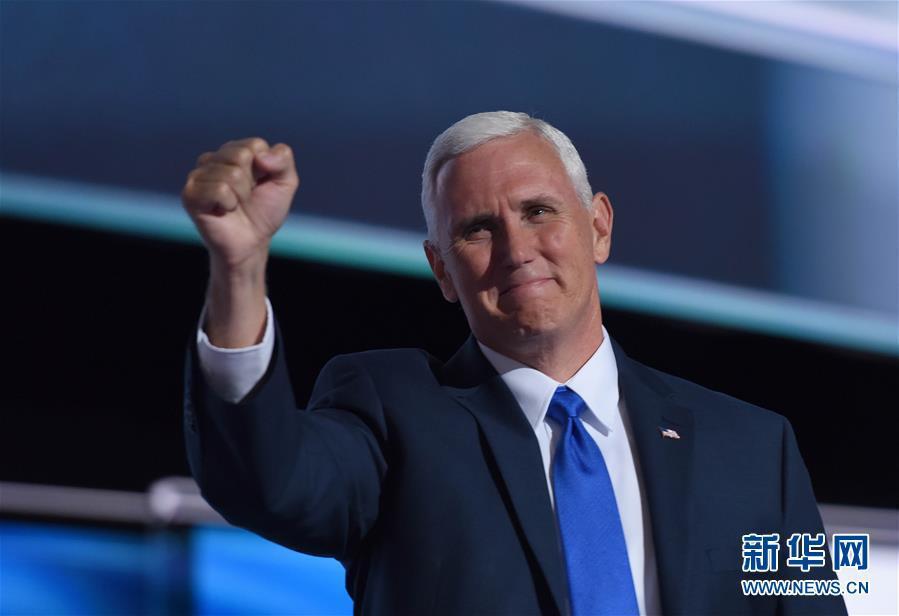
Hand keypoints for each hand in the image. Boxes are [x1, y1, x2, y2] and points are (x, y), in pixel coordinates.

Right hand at [182, 138, 298, 269]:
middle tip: (247, 197)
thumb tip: (261, 155)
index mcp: (233, 151)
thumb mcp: (285, 183)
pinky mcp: (190, 194)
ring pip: (231, 173)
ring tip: (236, 205)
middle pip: (242, 155)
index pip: (255, 145)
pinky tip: (224, 210)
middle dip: (253, 181)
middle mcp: (213, 159)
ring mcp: (199, 175)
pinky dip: (229, 204)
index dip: (266, 169)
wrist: (251, 243)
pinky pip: (218, 189)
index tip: (260, 184)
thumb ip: (283, 160)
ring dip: (242, 196)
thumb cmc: (265, 212)